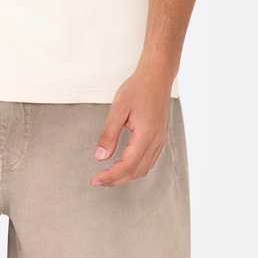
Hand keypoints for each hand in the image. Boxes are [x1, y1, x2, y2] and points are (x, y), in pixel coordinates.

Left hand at [90, 68, 173, 186]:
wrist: (157, 77)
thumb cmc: (139, 88)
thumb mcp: (118, 109)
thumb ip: (109, 134)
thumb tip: (101, 156)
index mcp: (146, 135)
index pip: (128, 165)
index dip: (111, 176)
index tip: (96, 179)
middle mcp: (156, 140)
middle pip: (136, 171)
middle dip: (116, 180)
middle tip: (99, 180)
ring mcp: (160, 140)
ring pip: (144, 168)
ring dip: (126, 176)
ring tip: (109, 176)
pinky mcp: (160, 137)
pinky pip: (149, 161)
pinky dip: (135, 168)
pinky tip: (125, 166)